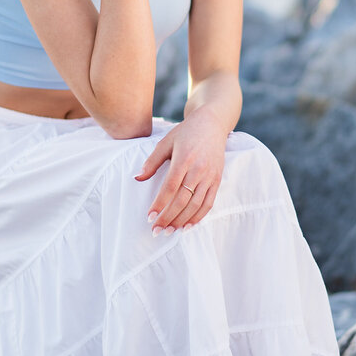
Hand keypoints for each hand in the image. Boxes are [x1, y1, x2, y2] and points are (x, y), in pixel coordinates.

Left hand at [134, 108, 228, 233]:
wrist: (212, 124)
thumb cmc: (186, 132)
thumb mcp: (166, 142)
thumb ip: (152, 162)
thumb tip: (137, 178)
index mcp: (184, 159)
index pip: (170, 187)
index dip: (160, 204)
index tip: (150, 217)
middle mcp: (199, 169)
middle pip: (183, 200)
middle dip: (168, 218)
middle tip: (156, 231)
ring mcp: (210, 176)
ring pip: (196, 205)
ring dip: (182, 221)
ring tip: (170, 231)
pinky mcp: (217, 180)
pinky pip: (209, 203)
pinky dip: (198, 217)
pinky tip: (187, 226)